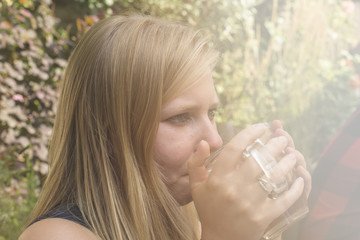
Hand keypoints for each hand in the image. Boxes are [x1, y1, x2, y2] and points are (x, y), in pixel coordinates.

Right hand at [188, 123, 305, 239]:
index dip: (248, 134)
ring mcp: (249, 203)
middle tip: (283, 139)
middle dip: (274, 145)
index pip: (234, 149)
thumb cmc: (209, 209)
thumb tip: (203, 142)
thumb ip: (195, 163)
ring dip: (287, 163)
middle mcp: (233, 189)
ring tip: (293, 155)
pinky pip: (283, 200)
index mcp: (217, 179)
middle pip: (258, 160)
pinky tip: (298, 179)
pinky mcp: (262, 217)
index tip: (260, 127)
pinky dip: (294, 189)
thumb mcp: (196, 186)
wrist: (220, 239)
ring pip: (273, 177)